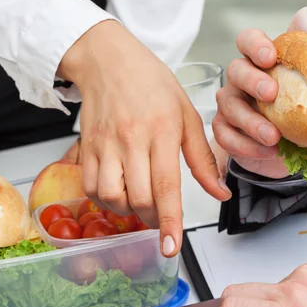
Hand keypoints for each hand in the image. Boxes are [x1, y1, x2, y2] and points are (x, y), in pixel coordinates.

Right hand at [57, 20, 231, 256]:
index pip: (167, 186)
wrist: (109, 59)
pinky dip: (105, 200)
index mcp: (163, 131)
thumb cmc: (152, 84)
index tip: (170, 247)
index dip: (169, 222)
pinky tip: (119, 191)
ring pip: (111, 197)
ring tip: (140, 202)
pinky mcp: (86, 147)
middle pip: (139, 198)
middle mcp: (132, 139)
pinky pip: (91, 187)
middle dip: (152, 220)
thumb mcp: (188, 116)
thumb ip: (203, 160)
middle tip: (161, 218)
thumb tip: (220, 192)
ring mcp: (105, 144)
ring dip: (127, 211)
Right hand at [212, 29, 289, 178]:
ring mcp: (231, 104)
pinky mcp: (226, 131)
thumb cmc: (305, 110)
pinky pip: (225, 135)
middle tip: (271, 94)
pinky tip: (268, 152)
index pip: (248, 40)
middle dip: (252, 80)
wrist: (293, 150)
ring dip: (251, 121)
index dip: (255, 45)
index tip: (270, 57)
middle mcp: (242, 79)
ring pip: (229, 106)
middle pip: (235, 70)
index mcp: (262, 62)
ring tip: (274, 137)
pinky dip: (245, 145)